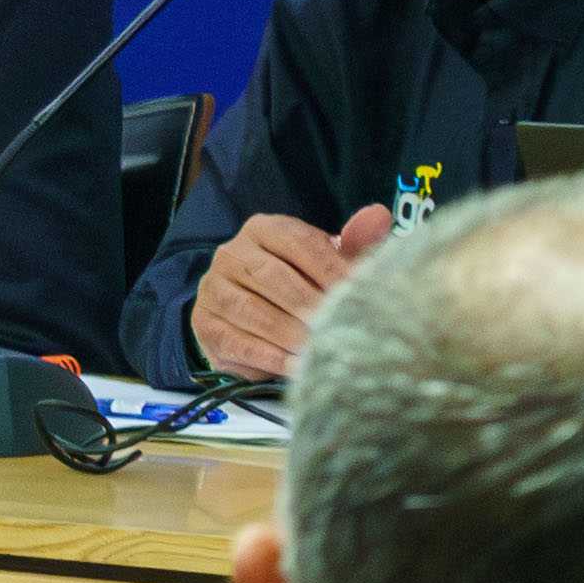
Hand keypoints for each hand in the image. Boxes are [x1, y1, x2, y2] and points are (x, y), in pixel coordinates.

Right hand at [188, 201, 396, 377]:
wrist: (248, 315)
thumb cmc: (299, 284)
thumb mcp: (326, 263)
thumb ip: (353, 243)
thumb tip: (378, 216)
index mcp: (264, 230)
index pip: (298, 243)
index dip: (331, 268)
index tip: (358, 292)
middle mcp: (232, 254)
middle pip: (273, 277)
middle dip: (310, 304)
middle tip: (340, 326)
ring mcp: (213, 289)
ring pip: (253, 311)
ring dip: (291, 333)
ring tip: (321, 348)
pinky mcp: (205, 325)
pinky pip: (238, 342)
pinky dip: (271, 357)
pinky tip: (298, 366)